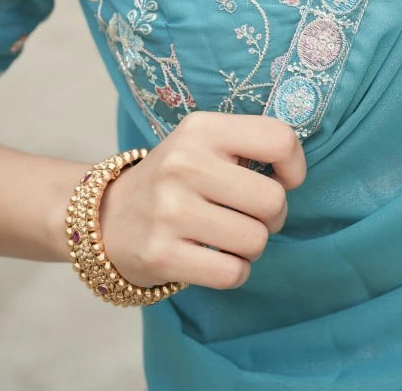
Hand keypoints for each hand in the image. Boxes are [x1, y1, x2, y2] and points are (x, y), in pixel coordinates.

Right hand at [97, 112, 305, 289]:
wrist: (107, 216)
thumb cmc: (175, 179)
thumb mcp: (204, 142)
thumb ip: (249, 145)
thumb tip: (293, 172)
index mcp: (203, 129)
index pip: (279, 140)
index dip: (294, 167)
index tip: (282, 180)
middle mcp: (185, 164)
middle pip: (273, 200)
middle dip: (273, 216)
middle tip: (251, 215)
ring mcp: (170, 210)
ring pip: (256, 240)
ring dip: (252, 246)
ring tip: (230, 236)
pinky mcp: (162, 254)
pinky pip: (232, 273)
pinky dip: (234, 271)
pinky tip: (216, 259)